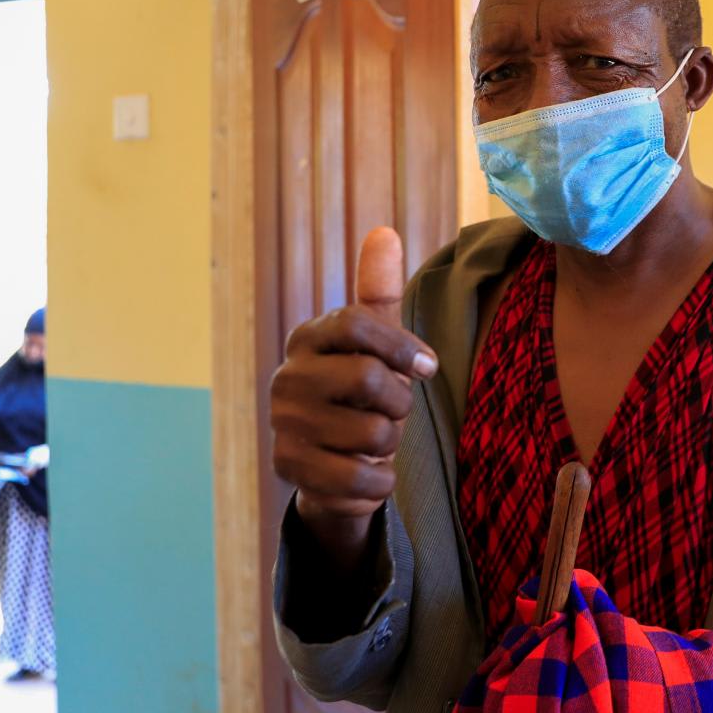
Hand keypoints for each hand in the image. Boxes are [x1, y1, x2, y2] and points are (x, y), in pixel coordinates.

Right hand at [270, 228, 437, 565]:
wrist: (331, 464)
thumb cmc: (360, 394)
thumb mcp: (373, 342)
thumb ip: (378, 290)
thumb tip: (383, 231)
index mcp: (307, 338)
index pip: (356, 323)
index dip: (402, 346)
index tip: (429, 367)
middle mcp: (286, 377)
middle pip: (368, 378)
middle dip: (399, 402)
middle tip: (392, 411)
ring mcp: (283, 424)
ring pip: (373, 433)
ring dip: (390, 443)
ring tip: (372, 441)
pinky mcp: (289, 470)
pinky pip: (363, 479)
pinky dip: (380, 482)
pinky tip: (366, 472)